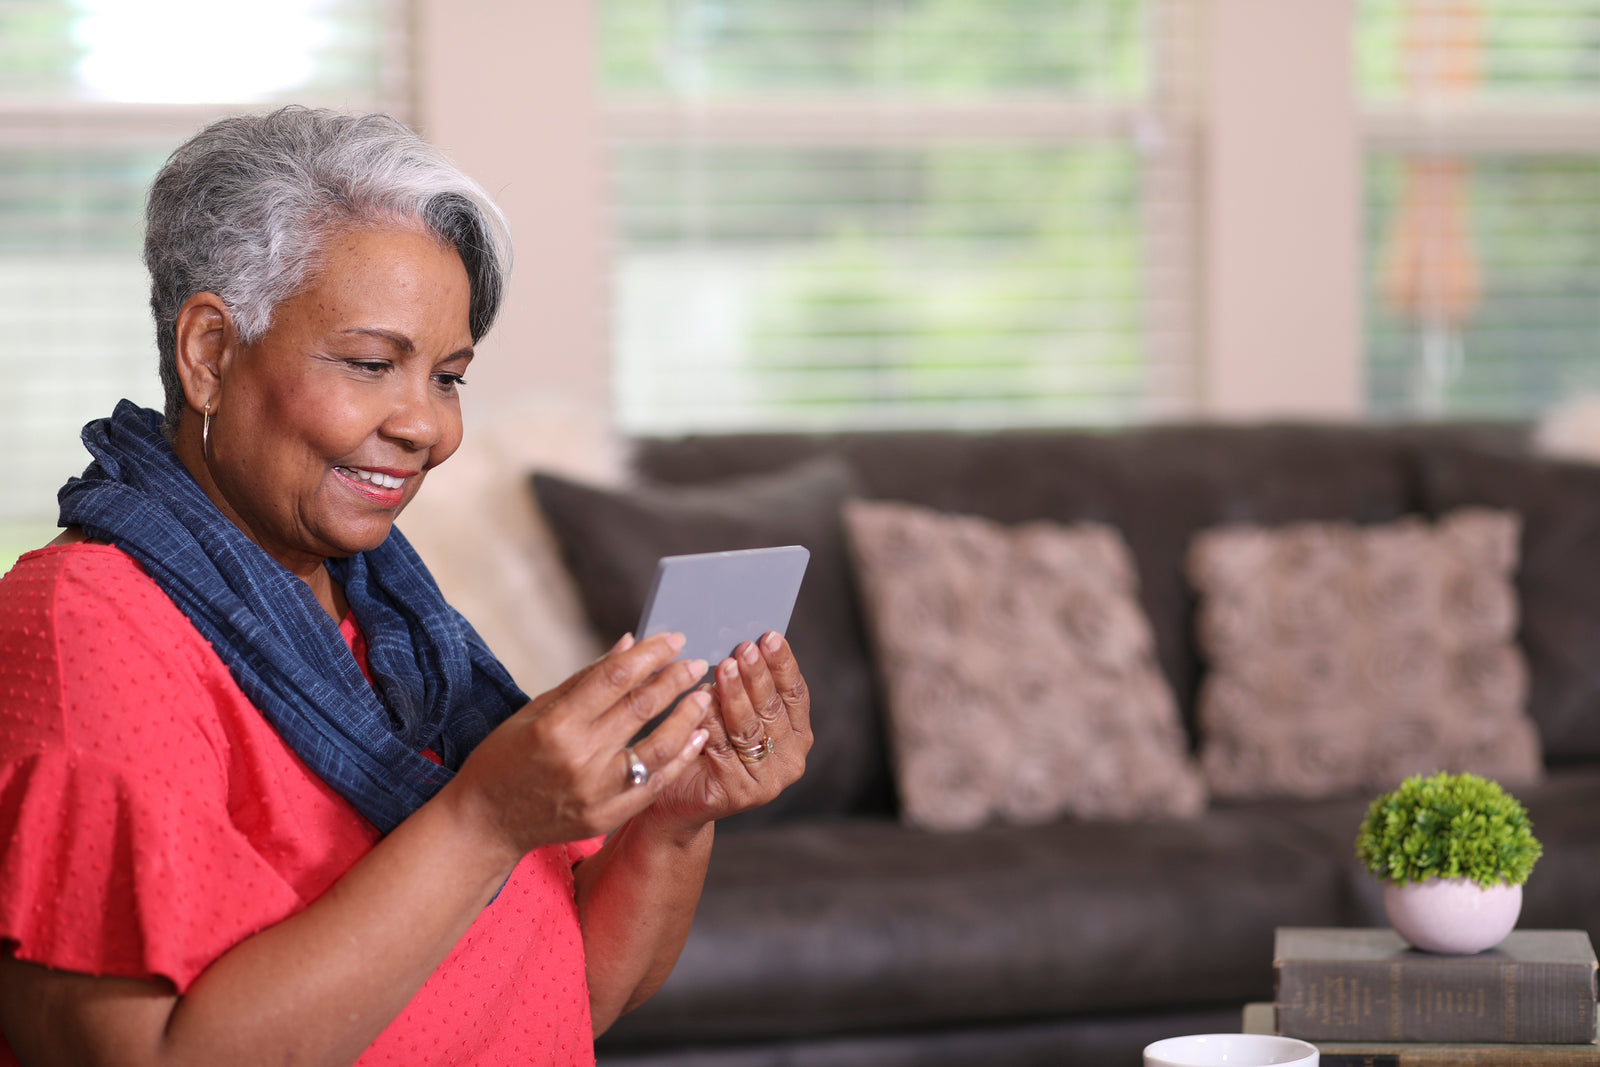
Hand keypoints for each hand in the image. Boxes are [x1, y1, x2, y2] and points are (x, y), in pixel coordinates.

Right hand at [445, 632, 714, 859]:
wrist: (486, 822)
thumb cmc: (505, 758)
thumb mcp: (535, 710)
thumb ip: (586, 679)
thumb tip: (628, 643)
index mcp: (556, 725)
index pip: (615, 678)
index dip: (650, 654)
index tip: (674, 639)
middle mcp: (579, 758)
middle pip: (641, 708)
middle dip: (675, 679)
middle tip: (697, 662)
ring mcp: (596, 792)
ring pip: (659, 748)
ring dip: (687, 718)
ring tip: (702, 697)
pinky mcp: (606, 817)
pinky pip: (655, 785)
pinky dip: (679, 760)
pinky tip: (695, 738)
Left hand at [644, 631, 810, 836]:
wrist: (680, 798)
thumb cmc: (708, 746)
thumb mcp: (734, 712)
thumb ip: (747, 686)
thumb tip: (743, 640)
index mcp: (798, 736)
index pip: (796, 694)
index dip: (784, 664)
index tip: (770, 637)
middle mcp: (791, 761)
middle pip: (773, 709)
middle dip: (758, 675)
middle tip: (744, 648)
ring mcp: (767, 781)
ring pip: (748, 729)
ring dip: (735, 695)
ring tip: (723, 668)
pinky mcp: (739, 793)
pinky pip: (722, 749)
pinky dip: (711, 721)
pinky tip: (701, 699)